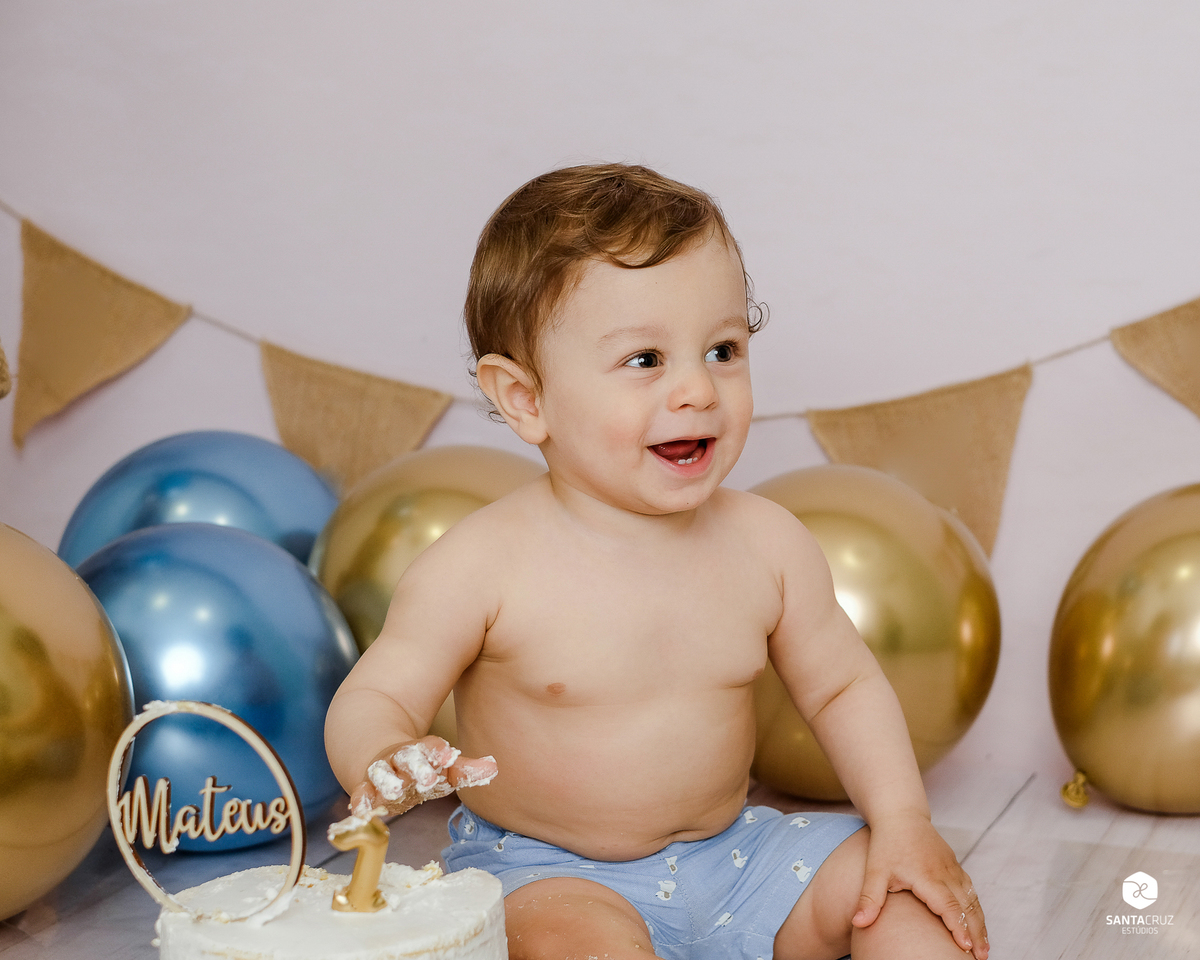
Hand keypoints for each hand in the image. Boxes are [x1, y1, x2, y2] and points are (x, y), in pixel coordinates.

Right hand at [349, 736, 497, 817]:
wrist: (379, 754)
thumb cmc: (420, 767)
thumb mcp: (442, 768)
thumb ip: (465, 769)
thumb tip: (493, 768)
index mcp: (421, 751)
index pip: (431, 747)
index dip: (439, 751)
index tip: (448, 755)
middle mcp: (400, 759)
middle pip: (407, 758)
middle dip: (417, 767)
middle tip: (428, 778)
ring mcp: (381, 772)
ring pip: (381, 773)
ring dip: (387, 782)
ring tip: (394, 792)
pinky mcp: (366, 788)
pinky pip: (361, 793)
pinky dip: (360, 801)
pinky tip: (361, 812)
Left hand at [852, 812, 987, 958]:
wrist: (899, 814)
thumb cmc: (885, 843)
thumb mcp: (874, 870)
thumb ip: (869, 898)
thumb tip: (857, 923)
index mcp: (927, 876)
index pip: (948, 907)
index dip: (958, 928)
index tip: (966, 948)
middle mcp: (944, 872)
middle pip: (967, 907)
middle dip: (977, 933)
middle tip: (982, 957)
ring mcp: (952, 867)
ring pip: (972, 899)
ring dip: (980, 923)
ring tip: (983, 947)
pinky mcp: (953, 864)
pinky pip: (970, 889)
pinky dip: (976, 907)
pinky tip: (976, 921)